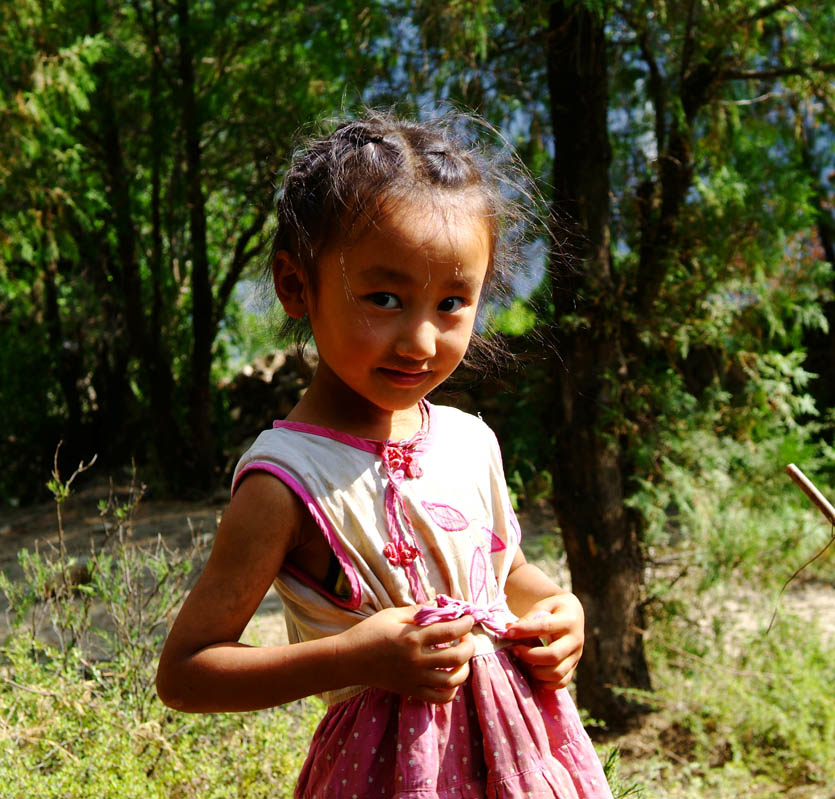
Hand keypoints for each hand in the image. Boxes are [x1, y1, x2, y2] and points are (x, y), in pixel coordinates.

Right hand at [340, 606, 475, 703]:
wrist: (347, 660)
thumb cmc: (369, 632)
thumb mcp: (392, 614)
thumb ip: (417, 611)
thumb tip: (440, 605)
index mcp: (412, 638)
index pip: (449, 630)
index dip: (465, 623)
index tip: (469, 618)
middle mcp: (416, 660)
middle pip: (456, 657)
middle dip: (469, 645)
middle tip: (467, 637)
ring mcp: (414, 679)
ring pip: (451, 681)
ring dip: (464, 669)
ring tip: (463, 658)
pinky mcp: (410, 691)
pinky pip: (439, 698)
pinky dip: (451, 691)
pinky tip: (451, 678)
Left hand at [503, 592, 583, 689]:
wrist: (573, 613)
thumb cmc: (553, 609)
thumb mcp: (542, 606)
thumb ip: (528, 618)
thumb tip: (509, 631)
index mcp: (568, 620)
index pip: (545, 627)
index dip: (525, 630)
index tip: (508, 632)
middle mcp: (575, 640)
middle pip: (553, 655)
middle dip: (529, 656)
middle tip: (514, 650)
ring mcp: (576, 656)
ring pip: (557, 673)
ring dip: (536, 671)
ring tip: (523, 662)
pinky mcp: (573, 667)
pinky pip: (561, 682)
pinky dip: (545, 682)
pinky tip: (533, 672)